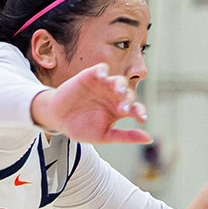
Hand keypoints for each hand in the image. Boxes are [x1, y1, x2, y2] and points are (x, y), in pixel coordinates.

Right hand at [30, 63, 150, 144]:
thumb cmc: (81, 127)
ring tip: (117, 92)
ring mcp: (103, 85)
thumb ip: (126, 136)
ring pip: (118, 80)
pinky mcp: (90, 76)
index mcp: (119, 109)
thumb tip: (149, 139)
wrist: (58, 119)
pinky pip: (101, 69)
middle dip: (128, 100)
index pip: (136, 108)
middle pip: (128, 93)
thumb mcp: (104, 136)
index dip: (140, 112)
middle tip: (123, 109)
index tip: (141, 119)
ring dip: (119, 85)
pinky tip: (102, 76)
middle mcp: (114, 96)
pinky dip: (102, 70)